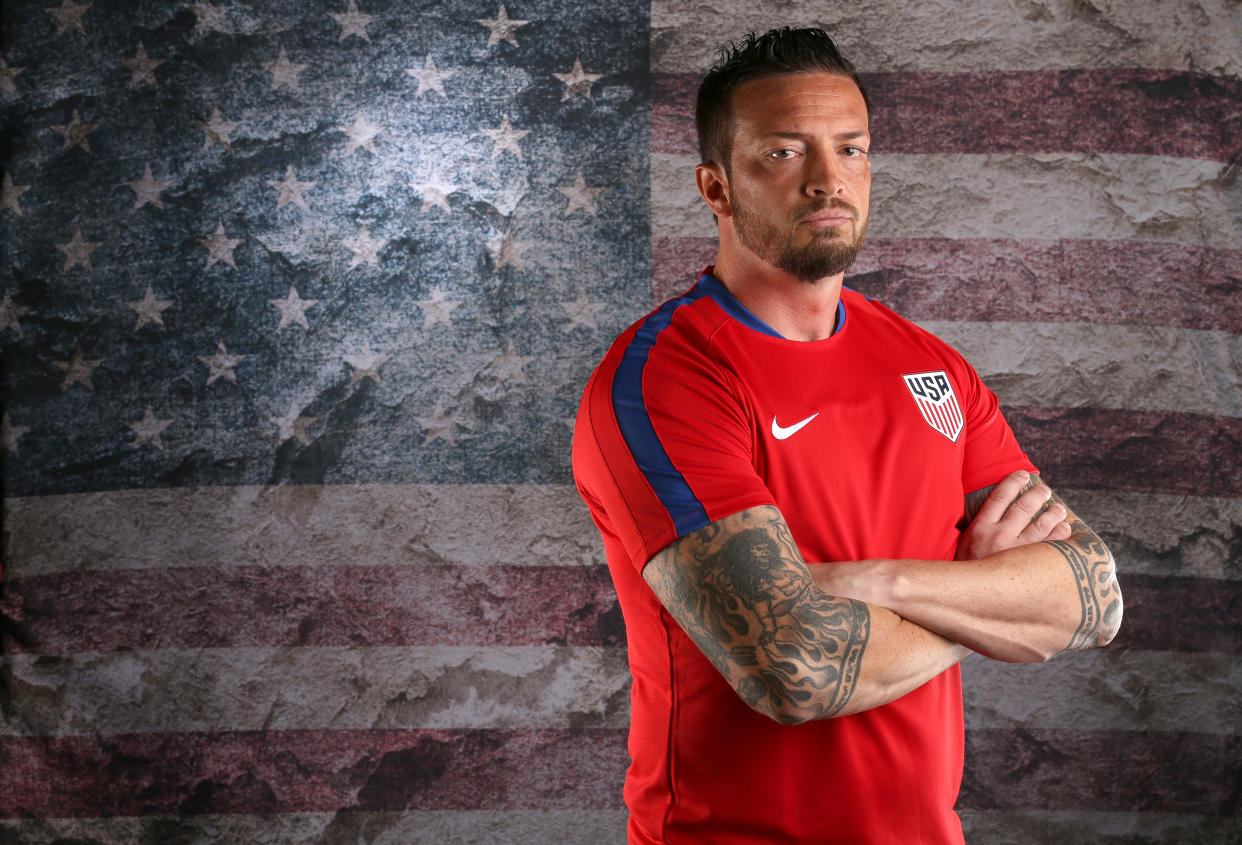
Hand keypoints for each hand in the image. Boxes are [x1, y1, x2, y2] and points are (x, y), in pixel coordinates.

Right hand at [956, 470, 1070, 560]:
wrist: (966, 600)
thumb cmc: (965, 571)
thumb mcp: (964, 545)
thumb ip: (978, 528)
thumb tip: (993, 512)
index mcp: (980, 528)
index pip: (999, 496)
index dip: (1013, 482)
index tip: (1023, 475)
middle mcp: (999, 537)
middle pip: (1024, 507)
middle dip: (1037, 495)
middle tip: (1045, 490)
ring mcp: (1017, 552)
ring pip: (1042, 525)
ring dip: (1053, 513)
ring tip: (1058, 509)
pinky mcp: (1031, 567)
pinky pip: (1052, 546)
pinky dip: (1060, 536)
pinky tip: (1064, 530)